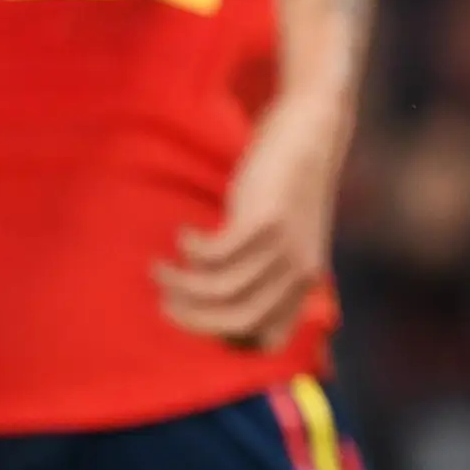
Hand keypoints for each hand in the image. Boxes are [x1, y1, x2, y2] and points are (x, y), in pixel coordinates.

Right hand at [159, 95, 338, 350]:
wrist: (311, 130)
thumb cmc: (287, 185)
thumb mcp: (283, 235)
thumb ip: (263, 268)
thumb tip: (217, 295)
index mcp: (304, 283)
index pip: (267, 339)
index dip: (227, 338)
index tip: (197, 319)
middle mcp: (299, 272)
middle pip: (238, 321)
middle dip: (193, 319)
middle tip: (163, 304)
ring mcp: (285, 247)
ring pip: (223, 290)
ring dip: (182, 285)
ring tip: (159, 269)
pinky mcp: (266, 219)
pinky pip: (218, 254)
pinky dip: (193, 251)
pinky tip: (184, 235)